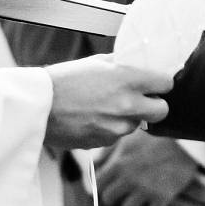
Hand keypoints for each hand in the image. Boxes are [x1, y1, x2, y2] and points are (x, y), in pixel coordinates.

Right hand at [44, 57, 171, 151]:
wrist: (37, 107)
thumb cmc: (63, 81)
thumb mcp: (96, 63)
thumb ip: (121, 66)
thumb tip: (137, 65)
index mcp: (127, 80)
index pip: (166, 84)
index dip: (160, 83)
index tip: (154, 84)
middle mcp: (127, 105)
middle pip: (162, 111)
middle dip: (154, 105)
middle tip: (140, 100)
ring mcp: (117, 127)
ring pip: (137, 125)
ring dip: (128, 118)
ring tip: (103, 107)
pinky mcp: (105, 142)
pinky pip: (117, 135)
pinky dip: (110, 128)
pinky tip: (92, 118)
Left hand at [96, 131, 204, 205]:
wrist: (185, 138)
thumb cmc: (157, 135)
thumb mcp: (129, 138)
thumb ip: (110, 151)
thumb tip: (95, 162)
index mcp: (118, 163)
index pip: (98, 183)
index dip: (101, 186)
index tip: (106, 188)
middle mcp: (128, 178)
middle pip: (108, 200)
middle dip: (113, 200)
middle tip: (120, 198)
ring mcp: (145, 189)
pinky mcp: (163, 196)